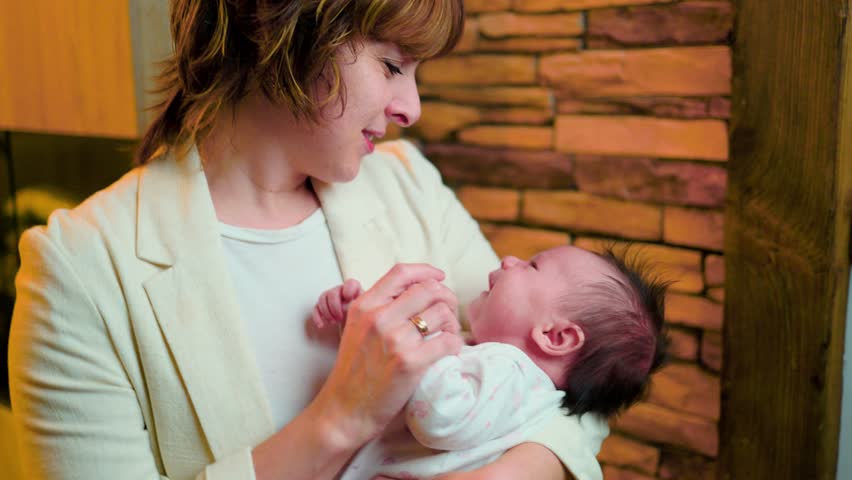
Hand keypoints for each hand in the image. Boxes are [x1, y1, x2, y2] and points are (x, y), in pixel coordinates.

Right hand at [311, 264, 463, 449]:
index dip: (426, 271)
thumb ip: (380, 308)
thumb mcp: (356, 328)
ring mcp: (395, 339)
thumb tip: (415, 291)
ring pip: (442, 312)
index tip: (439, 277)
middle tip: (448, 313)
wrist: (345, 410)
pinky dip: (455, 345)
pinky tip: (448, 351)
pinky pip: (448, 341)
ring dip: (452, 323)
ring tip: (447, 335)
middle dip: (447, 297)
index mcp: (364, 305)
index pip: (401, 272)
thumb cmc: (354, 372)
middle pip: (428, 289)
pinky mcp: (411, 361)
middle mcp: (379, 317)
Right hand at [312, 279, 362, 328]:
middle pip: (333, 292)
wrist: (357, 328)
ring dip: (327, 312)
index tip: (348, 298)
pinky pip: (316, 308)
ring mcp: (331, 298)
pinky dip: (318, 317)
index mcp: (354, 290)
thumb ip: (363, 308)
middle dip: (335, 306)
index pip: (350, 283)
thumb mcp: (366, 313)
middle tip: (340, 317)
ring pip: (323, 298)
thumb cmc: (363, 319)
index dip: (348, 289)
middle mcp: (342, 291)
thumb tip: (356, 306)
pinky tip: (322, 325)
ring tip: (334, 321)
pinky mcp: (323, 307)